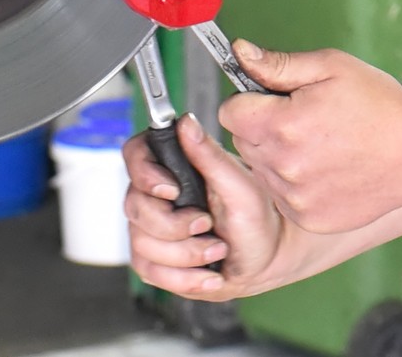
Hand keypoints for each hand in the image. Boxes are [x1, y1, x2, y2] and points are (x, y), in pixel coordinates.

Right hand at [123, 114, 285, 299]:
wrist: (266, 258)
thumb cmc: (257, 216)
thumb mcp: (239, 184)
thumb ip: (210, 155)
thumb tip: (186, 123)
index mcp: (175, 165)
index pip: (135, 155)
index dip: (145, 174)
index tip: (172, 191)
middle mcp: (157, 195)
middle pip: (135, 206)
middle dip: (175, 225)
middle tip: (207, 225)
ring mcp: (151, 228)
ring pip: (141, 243)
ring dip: (185, 254)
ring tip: (217, 250)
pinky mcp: (154, 260)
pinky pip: (150, 272)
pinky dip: (183, 278)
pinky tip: (208, 274)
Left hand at [220, 43, 401, 233]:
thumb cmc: (380, 103)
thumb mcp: (332, 68)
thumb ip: (278, 64)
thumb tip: (239, 52)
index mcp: (282, 124)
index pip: (229, 111)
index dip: (249, 100)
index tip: (275, 99)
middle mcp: (282, 166)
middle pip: (243, 141)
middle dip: (264, 126)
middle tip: (305, 119)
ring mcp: (295, 198)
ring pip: (262, 170)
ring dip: (279, 156)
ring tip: (321, 144)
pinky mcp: (308, 219)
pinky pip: (283, 197)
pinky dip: (297, 183)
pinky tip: (329, 169)